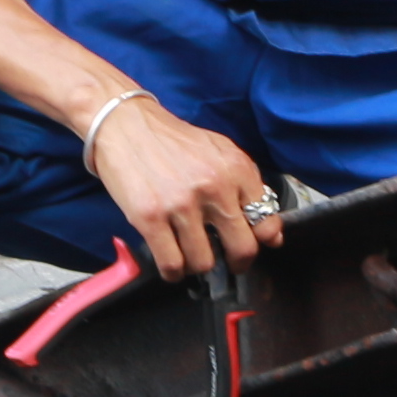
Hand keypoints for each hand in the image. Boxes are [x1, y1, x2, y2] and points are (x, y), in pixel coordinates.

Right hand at [85, 94, 273, 281]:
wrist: (124, 124)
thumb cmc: (172, 141)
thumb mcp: (219, 152)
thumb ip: (247, 187)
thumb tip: (272, 235)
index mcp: (236, 169)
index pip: (266, 224)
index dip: (261, 242)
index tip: (250, 245)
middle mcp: (213, 186)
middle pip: (241, 249)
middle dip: (236, 263)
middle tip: (226, 262)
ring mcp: (181, 204)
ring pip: (204, 262)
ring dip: (197, 265)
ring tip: (189, 253)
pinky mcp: (150, 218)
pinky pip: (172, 264)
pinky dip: (173, 272)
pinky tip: (171, 262)